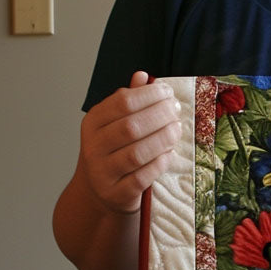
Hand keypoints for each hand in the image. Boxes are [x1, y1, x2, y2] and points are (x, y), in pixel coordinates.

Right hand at [77, 70, 181, 213]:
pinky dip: (158, 164)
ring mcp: (103, 172)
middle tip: (177, 111)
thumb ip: (127, 103)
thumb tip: (143, 76)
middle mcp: (94, 146)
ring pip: (137, 153)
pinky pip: (141, 178)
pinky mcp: (117, 193)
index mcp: (93, 123)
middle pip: (131, 126)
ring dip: (162, 139)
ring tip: (177, 130)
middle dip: (159, 116)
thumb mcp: (114, 125)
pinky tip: (170, 154)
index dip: (148, 95)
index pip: (122, 102)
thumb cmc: (112, 154)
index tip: (168, 93)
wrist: (99, 193)